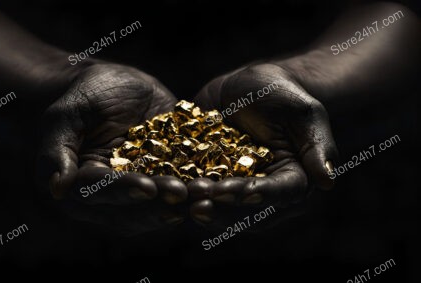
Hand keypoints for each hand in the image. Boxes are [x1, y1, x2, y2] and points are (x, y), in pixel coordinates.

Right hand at [37, 63, 187, 235]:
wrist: (113, 84)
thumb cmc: (83, 95)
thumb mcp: (65, 114)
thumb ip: (57, 149)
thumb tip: (56, 188)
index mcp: (81, 185)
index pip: (100, 193)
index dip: (123, 192)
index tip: (146, 188)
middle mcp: (110, 195)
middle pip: (132, 208)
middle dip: (157, 204)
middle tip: (181, 196)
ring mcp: (138, 187)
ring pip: (157, 204)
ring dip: (181, 201)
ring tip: (203, 194)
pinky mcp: (162, 176)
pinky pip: (178, 186)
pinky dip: (196, 187)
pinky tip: (215, 184)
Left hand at [189, 63, 337, 230]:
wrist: (250, 83)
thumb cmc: (284, 94)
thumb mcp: (303, 113)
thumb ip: (316, 147)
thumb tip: (328, 182)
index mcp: (290, 180)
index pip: (278, 194)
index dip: (259, 195)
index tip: (240, 193)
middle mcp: (262, 191)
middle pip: (245, 211)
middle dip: (223, 209)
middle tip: (201, 205)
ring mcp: (233, 186)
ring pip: (218, 206)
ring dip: (200, 205)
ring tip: (182, 199)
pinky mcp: (209, 176)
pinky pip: (196, 187)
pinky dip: (182, 190)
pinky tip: (164, 187)